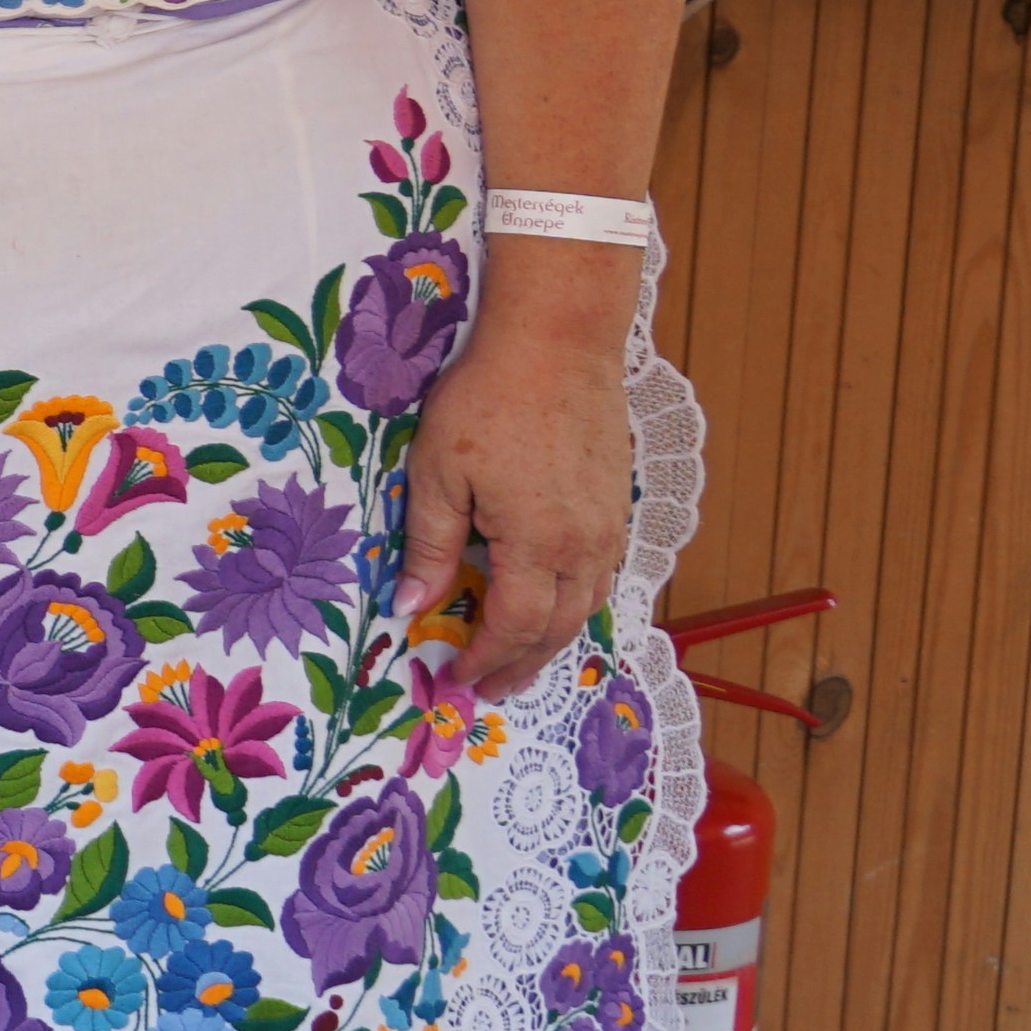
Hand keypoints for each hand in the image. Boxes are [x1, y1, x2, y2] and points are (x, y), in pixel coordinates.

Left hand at [393, 311, 635, 696]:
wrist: (558, 341)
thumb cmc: (488, 400)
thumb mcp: (438, 473)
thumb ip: (428, 545)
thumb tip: (410, 607)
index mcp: (538, 542)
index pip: (514, 625)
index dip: (486, 657)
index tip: (458, 675)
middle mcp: (586, 544)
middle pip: (559, 627)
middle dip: (523, 663)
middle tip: (492, 688)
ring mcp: (610, 524)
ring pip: (588, 603)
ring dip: (554, 638)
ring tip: (521, 657)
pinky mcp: (619, 502)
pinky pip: (602, 572)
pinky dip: (576, 601)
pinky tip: (554, 600)